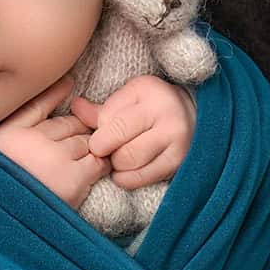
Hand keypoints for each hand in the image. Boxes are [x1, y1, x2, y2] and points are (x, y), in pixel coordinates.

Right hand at [0, 70, 109, 209]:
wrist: (10, 227)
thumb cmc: (9, 181)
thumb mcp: (8, 141)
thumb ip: (35, 109)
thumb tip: (68, 80)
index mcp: (9, 133)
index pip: (45, 105)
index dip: (57, 120)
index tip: (58, 130)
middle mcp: (31, 142)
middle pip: (70, 125)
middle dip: (72, 137)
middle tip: (60, 160)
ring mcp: (54, 161)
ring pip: (85, 141)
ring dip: (84, 153)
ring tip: (67, 171)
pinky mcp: (72, 181)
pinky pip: (96, 162)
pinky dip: (95, 168)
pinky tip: (81, 178)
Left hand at [68, 75, 196, 189]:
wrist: (194, 117)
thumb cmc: (151, 107)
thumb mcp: (128, 99)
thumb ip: (101, 110)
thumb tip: (75, 108)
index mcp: (147, 90)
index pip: (108, 118)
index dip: (98, 133)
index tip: (100, 136)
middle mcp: (165, 111)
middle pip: (116, 140)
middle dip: (104, 150)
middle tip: (106, 150)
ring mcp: (175, 137)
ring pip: (128, 161)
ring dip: (115, 165)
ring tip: (118, 158)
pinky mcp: (178, 160)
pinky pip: (142, 177)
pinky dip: (126, 179)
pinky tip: (124, 172)